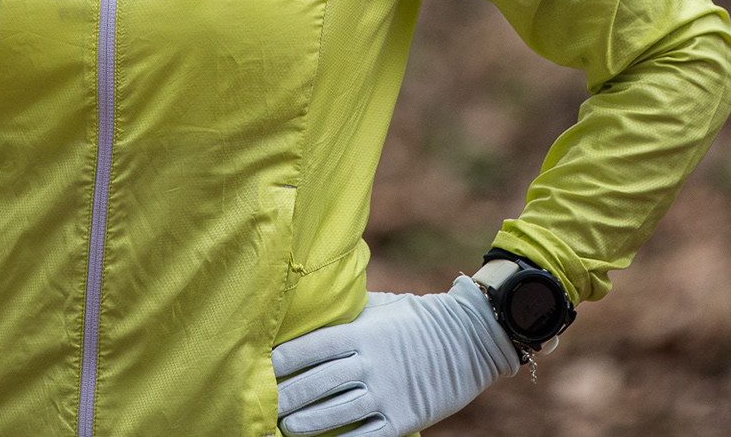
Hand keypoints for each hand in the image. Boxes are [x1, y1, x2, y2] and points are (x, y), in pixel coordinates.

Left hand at [273, 276, 518, 436]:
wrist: (469, 337)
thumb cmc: (417, 318)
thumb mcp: (379, 307)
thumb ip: (347, 315)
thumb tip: (313, 314)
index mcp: (360, 332)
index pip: (310, 348)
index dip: (282, 361)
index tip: (261, 369)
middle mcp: (369, 362)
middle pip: (316, 383)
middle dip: (286, 398)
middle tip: (264, 407)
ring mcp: (386, 391)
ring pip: (335, 412)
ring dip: (306, 423)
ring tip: (285, 428)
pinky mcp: (403, 417)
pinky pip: (366, 436)